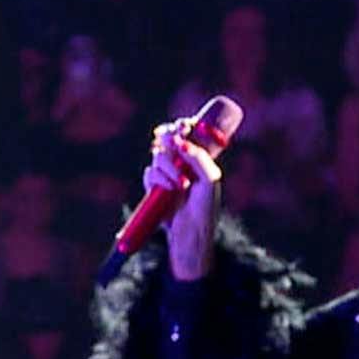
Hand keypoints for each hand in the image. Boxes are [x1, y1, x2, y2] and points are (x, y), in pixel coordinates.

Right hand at [145, 119, 223, 280]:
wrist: (191, 232)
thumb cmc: (206, 208)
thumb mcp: (209, 180)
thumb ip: (198, 157)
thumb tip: (181, 141)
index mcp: (197, 158)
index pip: (187, 133)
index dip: (183, 126)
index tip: (184, 126)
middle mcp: (181, 163)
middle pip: (167, 138)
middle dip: (168, 138)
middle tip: (174, 143)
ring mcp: (166, 174)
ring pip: (158, 155)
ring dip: (168, 167)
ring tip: (181, 185)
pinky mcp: (154, 186)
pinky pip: (149, 173)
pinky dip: (158, 180)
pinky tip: (171, 190)